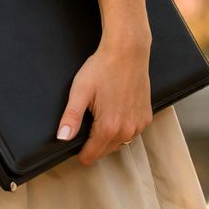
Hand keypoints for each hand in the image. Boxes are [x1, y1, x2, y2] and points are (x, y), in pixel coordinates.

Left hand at [56, 0, 152, 166]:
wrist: (127, 51)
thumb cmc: (102, 68)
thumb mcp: (80, 91)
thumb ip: (71, 118)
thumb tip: (62, 138)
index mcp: (108, 128)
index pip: (90, 156)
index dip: (80, 151)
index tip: (76, 138)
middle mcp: (127, 131)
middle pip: (104, 152)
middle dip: (94, 143)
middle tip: (89, 120)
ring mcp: (139, 125)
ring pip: (118, 144)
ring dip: (109, 137)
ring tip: (102, 114)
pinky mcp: (147, 118)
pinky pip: (131, 133)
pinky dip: (122, 128)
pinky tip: (116, 112)